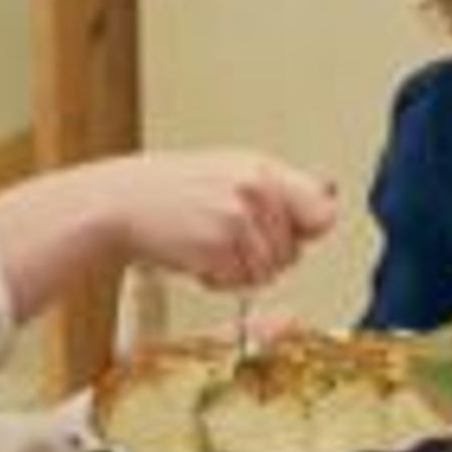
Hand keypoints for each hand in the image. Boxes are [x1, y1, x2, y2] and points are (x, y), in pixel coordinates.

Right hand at [90, 150, 338, 289]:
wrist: (121, 202)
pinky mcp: (219, 247)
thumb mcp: (230, 173)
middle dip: (265, 255)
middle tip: (227, 240)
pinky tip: (197, 259)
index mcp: (262, 169)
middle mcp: (256, 190)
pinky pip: (242, 282)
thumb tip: (330, 198)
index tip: (294, 234)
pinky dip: (221, 280)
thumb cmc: (173, 190)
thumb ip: (280, 190)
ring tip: (209, 246)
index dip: (309, 230)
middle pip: (293, 251)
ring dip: (241, 271)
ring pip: (269, 271)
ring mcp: (238, 219)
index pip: (321, 211)